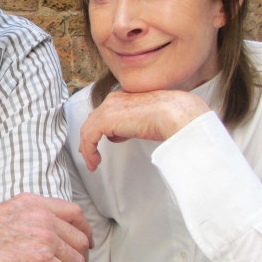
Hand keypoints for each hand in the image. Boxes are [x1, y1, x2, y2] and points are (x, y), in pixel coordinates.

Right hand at [0, 193, 91, 261]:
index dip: (85, 230)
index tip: (87, 242)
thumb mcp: (10, 210)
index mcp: (38, 205)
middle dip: (83, 258)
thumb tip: (39, 223)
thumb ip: (30, 215)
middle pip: (80, 240)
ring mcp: (46, 239)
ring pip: (77, 261)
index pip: (75, 214)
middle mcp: (45, 219)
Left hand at [79, 90, 209, 171]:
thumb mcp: (145, 119)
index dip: (97, 130)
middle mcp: (112, 100)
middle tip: (89, 155)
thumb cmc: (168, 116)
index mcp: (122, 97)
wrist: (172, 112)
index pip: (103, 113)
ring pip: (88, 130)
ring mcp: (108, 108)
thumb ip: (131, 124)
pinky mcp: (105, 120)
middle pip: (92, 121)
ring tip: (93, 164)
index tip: (96, 144)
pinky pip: (89, 137)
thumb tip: (122, 134)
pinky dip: (89, 151)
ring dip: (88, 149)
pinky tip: (95, 162)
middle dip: (88, 139)